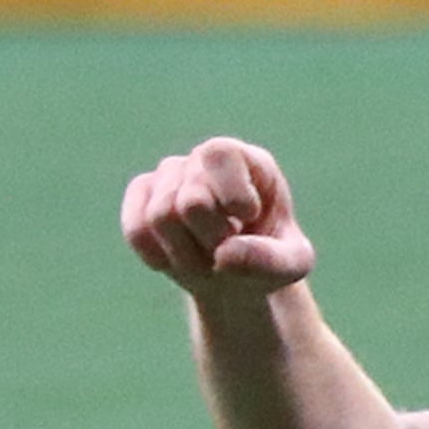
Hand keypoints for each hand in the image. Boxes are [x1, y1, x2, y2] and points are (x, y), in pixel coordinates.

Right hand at [120, 137, 315, 296]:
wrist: (235, 274)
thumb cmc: (267, 259)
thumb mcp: (291, 266)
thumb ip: (270, 260)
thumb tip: (225, 255)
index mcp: (247, 161)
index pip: (220, 154)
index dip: (231, 191)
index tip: (249, 217)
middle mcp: (202, 160)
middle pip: (191, 201)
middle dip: (212, 240)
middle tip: (228, 251)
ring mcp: (168, 175)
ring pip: (160, 217)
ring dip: (187, 255)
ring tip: (207, 261)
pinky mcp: (141, 195)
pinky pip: (137, 231)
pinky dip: (159, 257)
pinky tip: (178, 260)